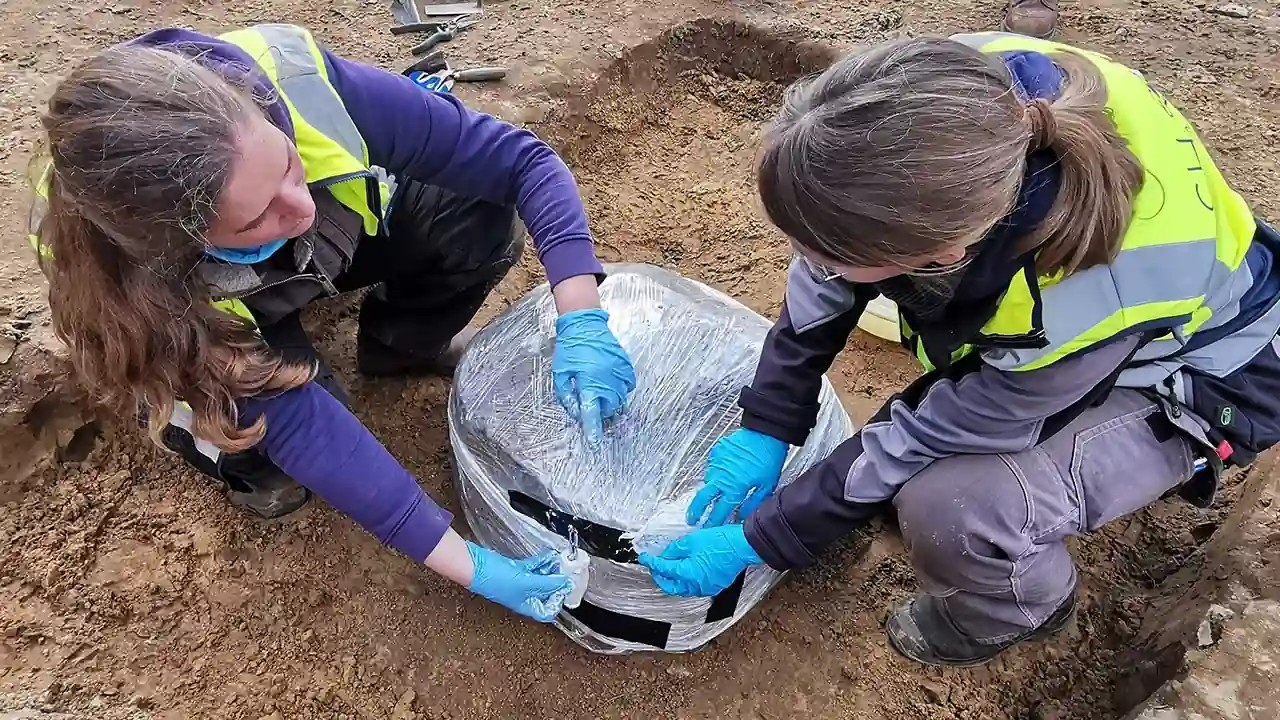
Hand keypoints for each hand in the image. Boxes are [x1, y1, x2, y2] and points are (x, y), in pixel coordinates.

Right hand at [466, 542, 571, 622]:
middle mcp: (524, 595)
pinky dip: (542, 562)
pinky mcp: (516, 569)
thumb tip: (564, 583)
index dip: (558, 602)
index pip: (547, 611)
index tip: (566, 589)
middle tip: (567, 573)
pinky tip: (549, 556)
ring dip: (551, 570)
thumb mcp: (527, 583)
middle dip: (557, 583)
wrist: (476, 566)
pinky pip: (533, 567)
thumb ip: (548, 583)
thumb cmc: (495, 581)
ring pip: (540, 578)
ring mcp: (520, 582)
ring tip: (560, 562)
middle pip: (546, 593)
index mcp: (526, 605)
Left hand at [552, 308, 636, 444]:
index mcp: (589, 382)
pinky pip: (628, 385)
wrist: (585, 323)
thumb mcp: (560, 373)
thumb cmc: (570, 348)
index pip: (592, 412)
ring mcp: (619, 372)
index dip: (593, 429)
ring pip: (620, 399)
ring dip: (611, 402)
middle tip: (592, 404)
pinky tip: (610, 382)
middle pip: (609, 408)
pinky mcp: (626, 365)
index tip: (594, 442)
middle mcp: (607, 379)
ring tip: (600, 392)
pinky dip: (620, 389)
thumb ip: (567, 396)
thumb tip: (577, 413)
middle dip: (601, 412)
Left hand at [638, 524, 762, 596]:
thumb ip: (675, 550)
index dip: (651, 562)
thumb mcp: (692, 540)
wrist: (743, 546)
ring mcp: (706, 588)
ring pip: (683, 589)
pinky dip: (687, 581)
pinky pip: (695, 587)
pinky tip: (686, 571)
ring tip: (668, 568)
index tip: (645, 557)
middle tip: (654, 566)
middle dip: (660, 577)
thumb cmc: (722, 542)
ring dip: (673, 580)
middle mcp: (696, 586)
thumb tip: (665, 555)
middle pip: (671, 586)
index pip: (663, 570)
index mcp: (688, 574)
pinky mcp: (715, 586)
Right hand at [687, 429, 788, 526]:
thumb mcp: (766, 485)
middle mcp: (721, 478)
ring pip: (708, 481)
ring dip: (709, 490)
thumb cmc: (768, 457)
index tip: (707, 528)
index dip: (712, 522)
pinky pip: (712, 467)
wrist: (764, 433)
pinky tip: (724, 472)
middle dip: (695, 511)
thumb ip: (753, 503)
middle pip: (702, 499)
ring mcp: (716, 464)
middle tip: (692, 519)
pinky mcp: (715, 452)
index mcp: (734, 488)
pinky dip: (716, 473)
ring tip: (715, 493)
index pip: (719, 511)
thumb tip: (744, 515)